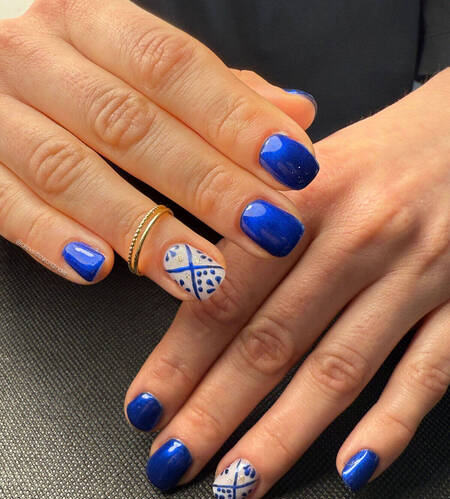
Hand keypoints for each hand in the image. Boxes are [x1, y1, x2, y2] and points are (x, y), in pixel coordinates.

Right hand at [0, 0, 317, 295]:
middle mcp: (38, 56)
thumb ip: (217, 92)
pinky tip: (97, 270)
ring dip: (141, 229)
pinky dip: (51, 238)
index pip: (173, 68)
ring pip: (69, 171)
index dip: (235, 120)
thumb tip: (295, 113)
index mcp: (90, 22)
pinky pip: (6, 205)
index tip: (293, 168)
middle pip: (130, 124)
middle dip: (206, 184)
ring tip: (200, 272)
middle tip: (267, 232)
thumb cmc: (73, 69)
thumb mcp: (138, 63)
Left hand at [125, 68, 449, 498]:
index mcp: (305, 198)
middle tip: (173, 460)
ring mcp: (416, 274)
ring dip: (283, 435)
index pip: (227, 290)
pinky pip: (428, 374)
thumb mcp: (308, 162)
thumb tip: (185, 275)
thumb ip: (249, 214)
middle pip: (272, 340)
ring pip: (339, 369)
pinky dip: (389, 425)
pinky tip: (351, 467)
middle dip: (214, 411)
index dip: (179, 357)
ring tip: (239, 482)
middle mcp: (358, 237)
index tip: (145, 406)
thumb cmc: (384, 153)